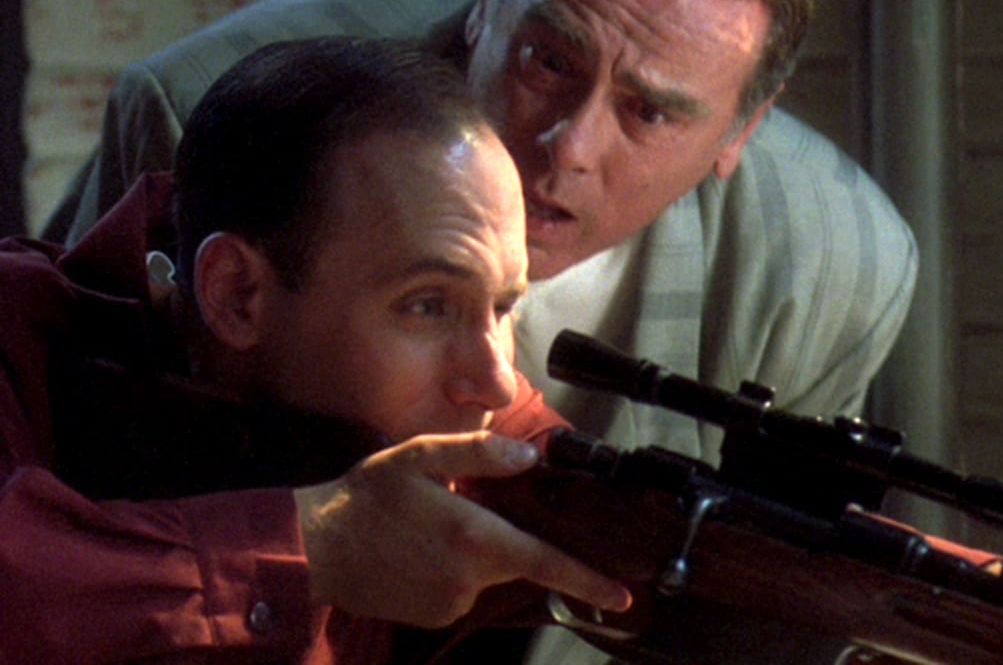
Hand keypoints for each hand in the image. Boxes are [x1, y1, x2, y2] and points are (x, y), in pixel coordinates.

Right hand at [293, 431, 632, 627]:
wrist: (315, 547)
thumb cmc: (368, 496)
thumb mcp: (421, 456)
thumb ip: (480, 453)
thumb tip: (531, 458)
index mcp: (472, 537)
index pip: (545, 563)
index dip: (587, 581)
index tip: (620, 596)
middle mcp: (467, 577)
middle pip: (518, 562)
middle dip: (517, 542)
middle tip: (475, 514)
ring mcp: (450, 602)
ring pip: (489, 574)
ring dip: (478, 553)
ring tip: (433, 529)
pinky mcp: (434, 616)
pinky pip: (463, 590)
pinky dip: (456, 570)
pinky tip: (423, 552)